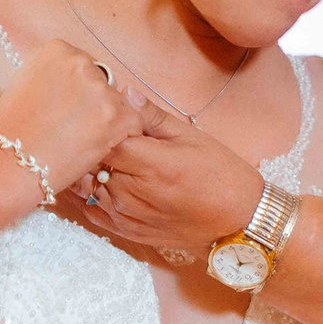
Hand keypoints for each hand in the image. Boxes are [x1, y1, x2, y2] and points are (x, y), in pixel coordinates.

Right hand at [0, 40, 158, 190]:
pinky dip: (121, 139)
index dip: (78, 94)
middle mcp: (80, 62)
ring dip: (108, 124)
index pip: (83, 67)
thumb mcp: (25, 85)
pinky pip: (134, 124)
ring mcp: (100, 89)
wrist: (4, 163)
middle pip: (104, 84)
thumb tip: (74, 86)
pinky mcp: (117, 115)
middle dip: (94, 106)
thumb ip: (54, 77)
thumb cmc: (8, 132)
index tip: (64, 112)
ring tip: (78, 143)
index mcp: (56, 49)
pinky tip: (95, 150)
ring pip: (120, 105)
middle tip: (71, 131)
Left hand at [93, 111, 267, 256]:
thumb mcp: (191, 136)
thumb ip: (152, 117)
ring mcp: (125, 214)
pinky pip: (90, 209)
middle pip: (90, 160)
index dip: (101, 123)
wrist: (237, 221)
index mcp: (149, 164)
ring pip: (85, 184)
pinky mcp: (125, 230)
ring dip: (90, 168)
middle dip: (94, 143)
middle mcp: (131, 192)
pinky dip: (89, 193)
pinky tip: (100, 180)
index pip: (102, 137)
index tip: (108, 114)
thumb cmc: (220, 175)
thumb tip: (124, 93)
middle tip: (102, 131)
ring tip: (104, 156)